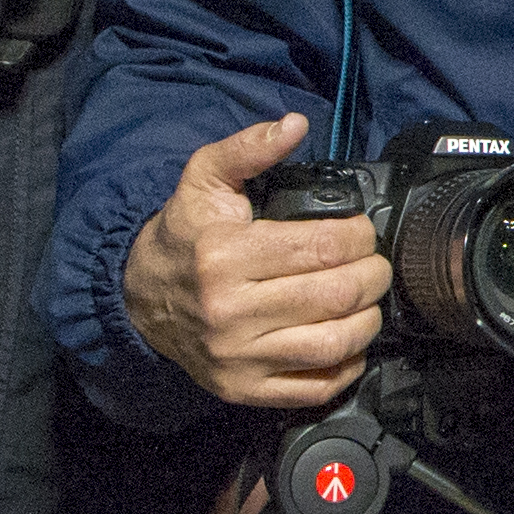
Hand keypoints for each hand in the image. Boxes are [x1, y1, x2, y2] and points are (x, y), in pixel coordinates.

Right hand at [128, 112, 384, 409]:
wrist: (140, 297)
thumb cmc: (184, 236)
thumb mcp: (204, 180)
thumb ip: (249, 149)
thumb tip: (294, 124)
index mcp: (224, 256)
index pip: (325, 247)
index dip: (360, 236)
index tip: (361, 232)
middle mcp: (230, 311)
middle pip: (338, 294)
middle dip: (373, 274)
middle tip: (373, 264)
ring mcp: (238, 356)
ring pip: (335, 343)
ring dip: (368, 319)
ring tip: (366, 299)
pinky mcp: (244, 389)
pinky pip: (317, 387)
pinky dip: (348, 364)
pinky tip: (348, 339)